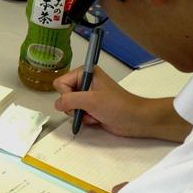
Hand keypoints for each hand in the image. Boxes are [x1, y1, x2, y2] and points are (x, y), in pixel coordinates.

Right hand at [54, 67, 190, 141]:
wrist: (135, 119)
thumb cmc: (116, 106)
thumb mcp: (91, 100)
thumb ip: (69, 100)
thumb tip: (57, 105)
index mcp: (85, 73)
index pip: (60, 83)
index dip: (66, 94)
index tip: (80, 100)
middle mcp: (85, 82)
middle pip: (64, 95)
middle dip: (73, 106)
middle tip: (87, 108)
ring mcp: (88, 95)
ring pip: (69, 106)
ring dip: (79, 113)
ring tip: (93, 114)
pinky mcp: (90, 107)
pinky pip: (77, 114)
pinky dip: (84, 118)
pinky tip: (95, 118)